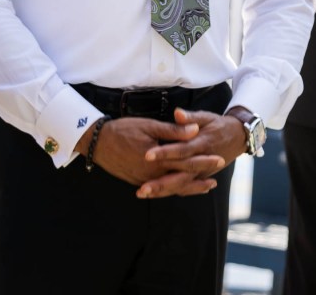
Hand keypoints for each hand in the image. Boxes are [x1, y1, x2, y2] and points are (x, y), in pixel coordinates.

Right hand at [88, 114, 225, 196]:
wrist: (97, 142)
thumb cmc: (124, 130)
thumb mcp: (150, 126)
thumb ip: (173, 130)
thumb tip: (195, 130)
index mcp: (157, 158)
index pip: (186, 161)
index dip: (204, 161)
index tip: (219, 159)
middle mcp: (151, 173)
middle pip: (181, 179)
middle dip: (199, 179)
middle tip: (216, 180)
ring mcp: (143, 180)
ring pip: (171, 188)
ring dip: (189, 188)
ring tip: (205, 187)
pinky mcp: (137, 181)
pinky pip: (160, 188)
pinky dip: (173, 189)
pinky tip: (181, 187)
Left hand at [136, 109, 249, 197]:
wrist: (238, 137)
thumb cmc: (218, 125)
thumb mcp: (207, 117)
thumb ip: (191, 117)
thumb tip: (177, 113)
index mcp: (203, 143)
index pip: (182, 150)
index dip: (166, 153)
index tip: (147, 155)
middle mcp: (202, 161)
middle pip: (181, 174)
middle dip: (161, 182)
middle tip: (142, 188)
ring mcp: (203, 172)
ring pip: (182, 185)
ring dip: (162, 190)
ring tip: (142, 193)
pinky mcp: (201, 177)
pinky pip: (184, 187)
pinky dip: (170, 192)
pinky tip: (153, 195)